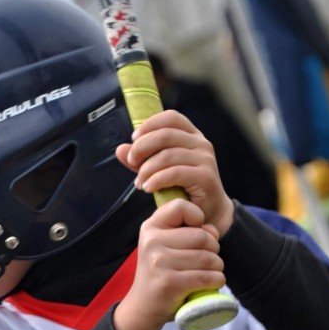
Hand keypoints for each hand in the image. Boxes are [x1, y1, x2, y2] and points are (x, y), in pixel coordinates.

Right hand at [113, 198, 224, 329]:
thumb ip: (184, 230)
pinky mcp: (169, 283)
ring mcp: (159, 262)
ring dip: (217, 267)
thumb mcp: (162, 244)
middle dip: (214, 248)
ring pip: (208, 258)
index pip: (181, 206)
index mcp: (150, 227)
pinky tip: (213, 282)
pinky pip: (206, 277)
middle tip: (208, 259)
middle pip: (202, 236)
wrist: (143, 306)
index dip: (197, 217)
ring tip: (210, 272)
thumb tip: (212, 231)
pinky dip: (217, 280)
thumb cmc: (160, 273)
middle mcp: (152, 242)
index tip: (197, 232)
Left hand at [115, 110, 234, 237]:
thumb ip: (141, 160)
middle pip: (166, 134)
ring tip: (140, 183)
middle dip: (142, 147)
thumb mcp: (158, 170)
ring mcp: (205, 159)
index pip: (171, 118)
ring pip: (168, 155)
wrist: (208, 211)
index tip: (134, 138)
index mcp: (192, 135)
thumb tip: (120, 149)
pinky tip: (148, 188)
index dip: (150, 124)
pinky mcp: (205, 177)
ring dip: (147, 169)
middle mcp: (201, 143)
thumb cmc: (182, 188)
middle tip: (131, 162)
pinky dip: (156, 180)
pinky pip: (175, 173)